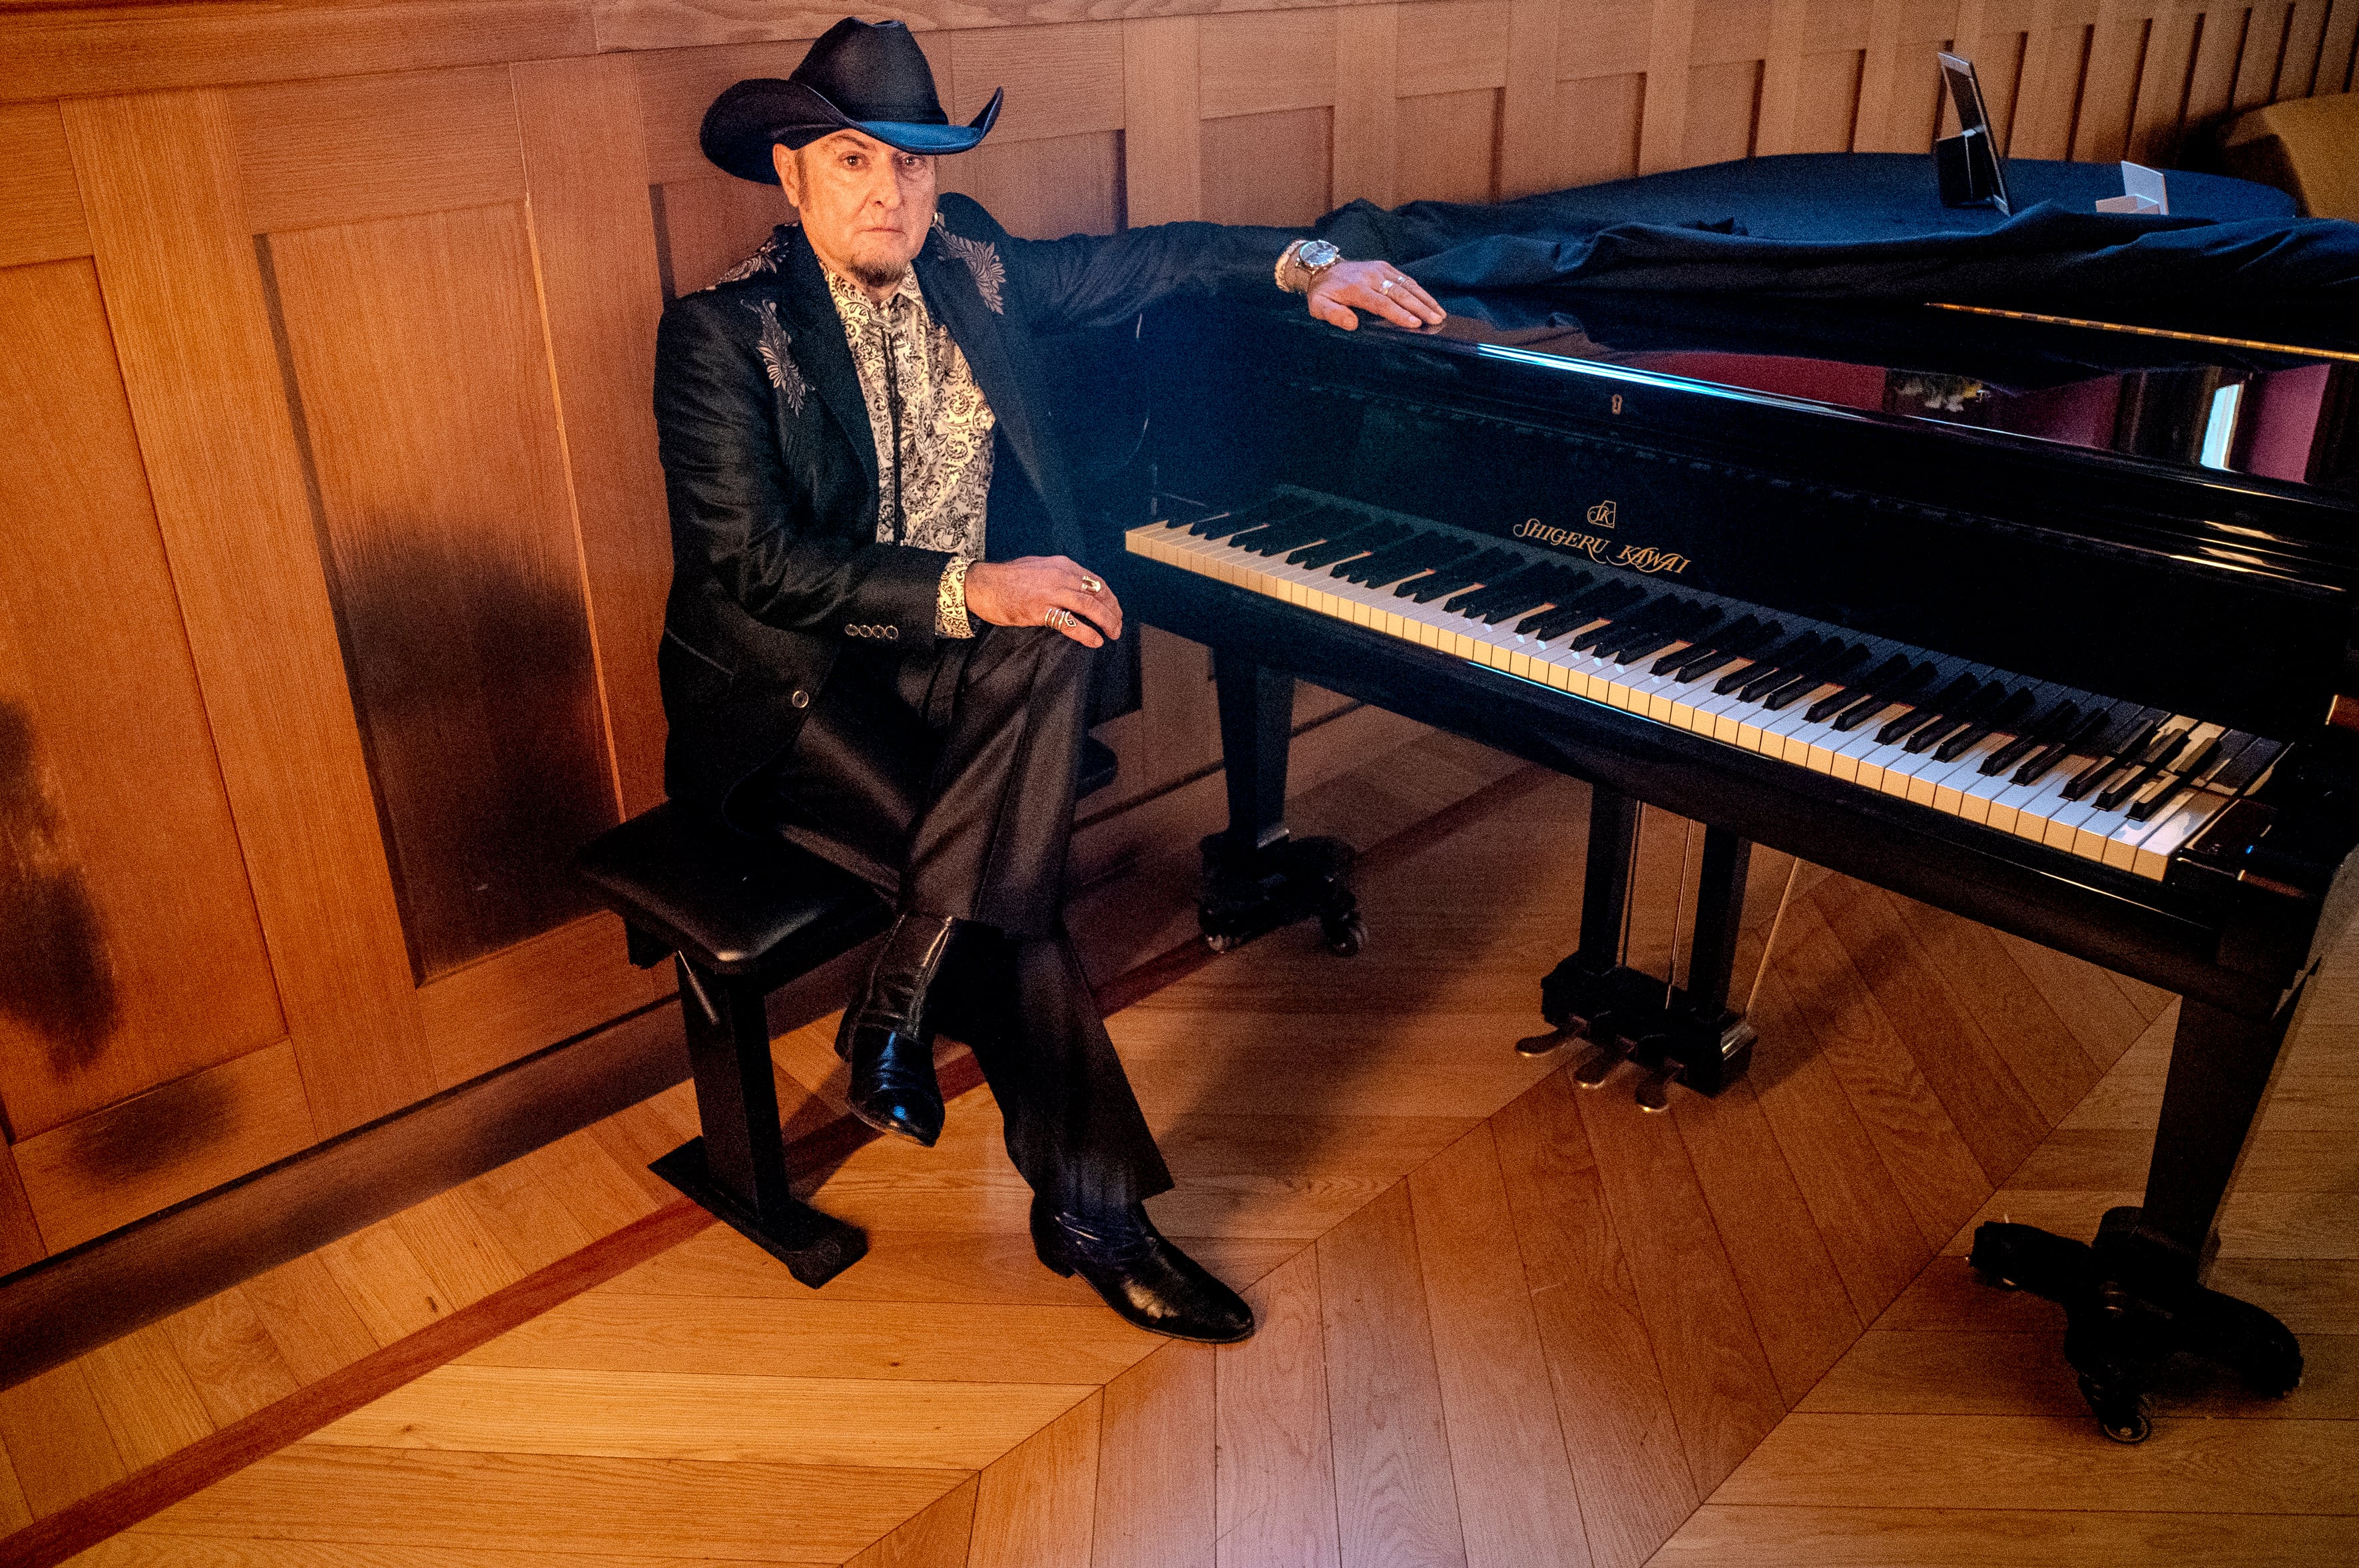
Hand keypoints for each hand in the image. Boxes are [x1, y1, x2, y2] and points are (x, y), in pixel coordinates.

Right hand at [963, 556, 1122, 646]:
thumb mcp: (1038, 567)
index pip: (1095, 581)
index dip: (1109, 597)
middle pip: (1097, 593)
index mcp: (1062, 565)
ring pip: (1089, 606)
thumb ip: (1058, 574)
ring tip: (1113, 633)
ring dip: (1106, 621)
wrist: (983, 584)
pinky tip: (1095, 641)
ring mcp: (1051, 593)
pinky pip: (1070, 623)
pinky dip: (1087, 633)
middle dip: (1112, 611)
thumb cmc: (1008, 579)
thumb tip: (1074, 585)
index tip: (1115, 609)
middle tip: (1118, 625)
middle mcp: (1060, 576)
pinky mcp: (1041, 610)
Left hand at [1306, 260, 1444, 331]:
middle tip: (1436, 320)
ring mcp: (1380, 269)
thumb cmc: (1322, 292)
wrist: (1323, 267)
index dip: (1399, 313)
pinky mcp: (1385, 267)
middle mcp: (1371, 276)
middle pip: (1399, 293)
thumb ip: (1333, 315)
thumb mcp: (1318, 306)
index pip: (1381, 303)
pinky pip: (1405, 279)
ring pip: (1406, 285)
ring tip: (1440, 313)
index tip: (1414, 323)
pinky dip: (1420, 291)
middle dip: (1420, 307)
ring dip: (1425, 299)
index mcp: (1356, 288)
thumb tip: (1351, 324)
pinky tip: (1431, 302)